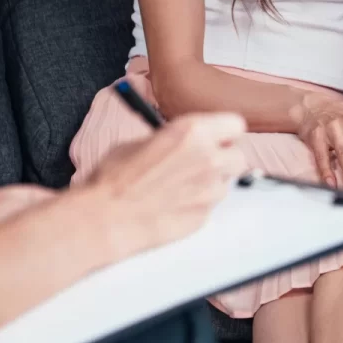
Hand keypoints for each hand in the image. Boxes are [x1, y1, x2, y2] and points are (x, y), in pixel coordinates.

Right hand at [80, 111, 247, 253]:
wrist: (104, 218)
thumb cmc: (114, 179)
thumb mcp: (141, 141)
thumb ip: (174, 138)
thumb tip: (185, 139)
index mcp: (193, 132)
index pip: (235, 124)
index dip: (224, 132)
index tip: (215, 136)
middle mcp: (209, 159)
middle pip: (238, 155)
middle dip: (223, 158)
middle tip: (202, 162)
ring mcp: (209, 191)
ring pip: (226, 182)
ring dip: (211, 182)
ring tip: (181, 186)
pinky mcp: (204, 217)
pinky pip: (211, 206)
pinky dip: (199, 204)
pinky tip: (174, 204)